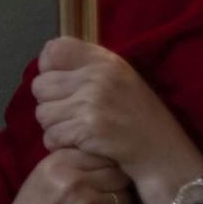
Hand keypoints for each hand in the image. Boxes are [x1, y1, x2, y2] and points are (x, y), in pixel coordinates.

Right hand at [0, 148, 132, 203]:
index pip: (100, 154)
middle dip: (115, 186)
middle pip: (117, 174)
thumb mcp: (38, 181)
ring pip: (123, 197)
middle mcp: (72, 179)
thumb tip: (103, 155)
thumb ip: (67, 165)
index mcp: (56, 162)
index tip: (98, 179)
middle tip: (103, 197)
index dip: (104, 167)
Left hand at [31, 37, 202, 203]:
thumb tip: (46, 63)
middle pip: (40, 85)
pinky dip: (59, 145)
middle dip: (49, 104)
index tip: (59, 85)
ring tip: (75, 131)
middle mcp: (97, 75)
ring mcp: (93, 101)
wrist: (162, 153)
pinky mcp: (88, 128)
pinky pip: (51, 136)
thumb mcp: (120, 79)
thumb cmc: (139, 118)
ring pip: (42, 113)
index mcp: (104, 60)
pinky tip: (78, 145)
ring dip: (54, 127)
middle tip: (69, 115)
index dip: (48, 68)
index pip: (55, 49)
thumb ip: (88, 67)